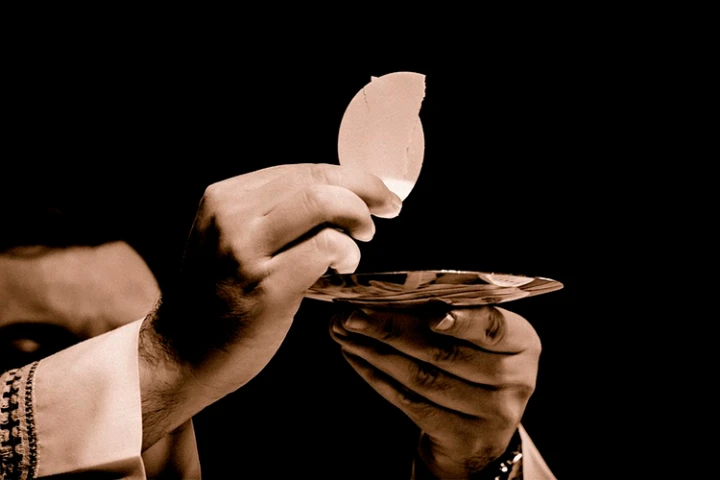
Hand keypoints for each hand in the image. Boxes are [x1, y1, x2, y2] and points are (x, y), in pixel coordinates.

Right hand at [139, 163, 400, 447]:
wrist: (181, 353)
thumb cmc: (216, 297)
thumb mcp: (227, 239)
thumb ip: (269, 214)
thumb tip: (336, 196)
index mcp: (223, 199)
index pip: (299, 171)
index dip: (346, 176)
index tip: (373, 190)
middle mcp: (230, 217)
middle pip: (315, 180)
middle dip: (364, 187)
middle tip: (387, 205)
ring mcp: (245, 252)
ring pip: (321, 203)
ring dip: (358, 215)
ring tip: (364, 235)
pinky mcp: (267, 287)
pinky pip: (324, 248)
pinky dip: (347, 251)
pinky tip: (345, 265)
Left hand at [329, 306, 540, 478]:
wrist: (481, 435)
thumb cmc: (475, 368)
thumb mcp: (480, 340)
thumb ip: (451, 315)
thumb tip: (391, 293)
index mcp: (523, 344)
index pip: (493, 328)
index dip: (462, 321)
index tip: (430, 314)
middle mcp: (515, 380)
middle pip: (445, 353)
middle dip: (392, 329)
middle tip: (354, 315)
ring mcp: (491, 414)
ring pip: (423, 378)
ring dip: (376, 352)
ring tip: (345, 332)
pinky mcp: (462, 437)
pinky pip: (411, 403)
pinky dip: (378, 377)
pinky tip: (357, 358)